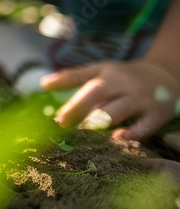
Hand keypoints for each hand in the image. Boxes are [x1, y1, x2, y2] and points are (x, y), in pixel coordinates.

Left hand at [41, 58, 179, 139]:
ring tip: (85, 129)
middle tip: (62, 123)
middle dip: (79, 108)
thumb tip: (43, 84)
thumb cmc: (124, 76)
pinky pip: (145, 125)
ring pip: (120, 108)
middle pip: (99, 93)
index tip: (51, 106)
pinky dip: (132, 132)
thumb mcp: (100, 70)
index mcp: (108, 75)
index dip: (67, 93)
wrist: (166, 75)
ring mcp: (141, 99)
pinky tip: (118, 138)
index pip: (85, 84)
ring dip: (101, 119)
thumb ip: (73, 77)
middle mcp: (124, 85)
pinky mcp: (158, 114)